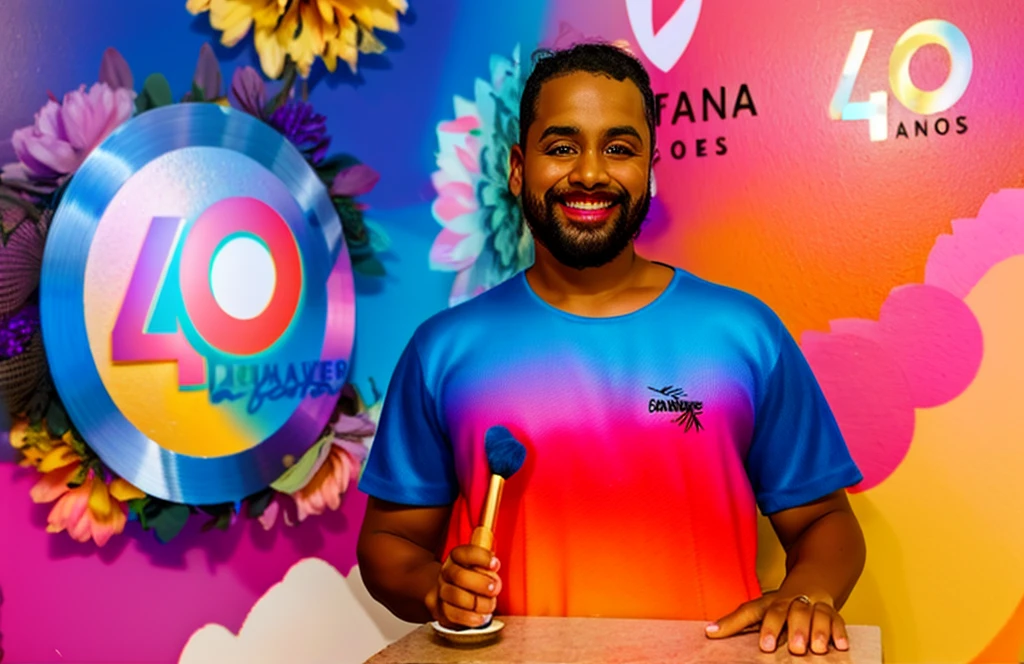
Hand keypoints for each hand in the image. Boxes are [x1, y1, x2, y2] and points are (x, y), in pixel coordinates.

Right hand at [424, 544, 500, 628]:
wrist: (445, 593)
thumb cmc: (471, 579)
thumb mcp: (480, 566)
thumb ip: (487, 564)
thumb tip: (494, 564)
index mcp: (456, 558)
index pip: (465, 553)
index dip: (481, 557)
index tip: (495, 563)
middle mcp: (446, 573)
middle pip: (460, 576)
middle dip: (481, 583)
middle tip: (494, 588)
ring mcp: (441, 591)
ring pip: (456, 596)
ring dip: (478, 603)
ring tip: (490, 605)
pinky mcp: (439, 610)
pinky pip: (453, 615)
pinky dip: (470, 618)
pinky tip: (481, 617)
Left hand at [705, 590, 849, 654]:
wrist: (813, 576)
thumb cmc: (780, 602)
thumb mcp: (758, 608)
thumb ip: (736, 621)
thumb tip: (708, 632)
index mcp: (775, 603)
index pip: (769, 613)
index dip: (768, 629)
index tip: (765, 647)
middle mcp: (795, 602)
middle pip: (795, 613)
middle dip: (796, 629)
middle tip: (795, 648)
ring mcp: (815, 605)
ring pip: (818, 614)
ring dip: (818, 631)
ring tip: (816, 649)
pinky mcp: (832, 611)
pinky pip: (837, 619)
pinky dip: (839, 632)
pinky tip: (841, 646)